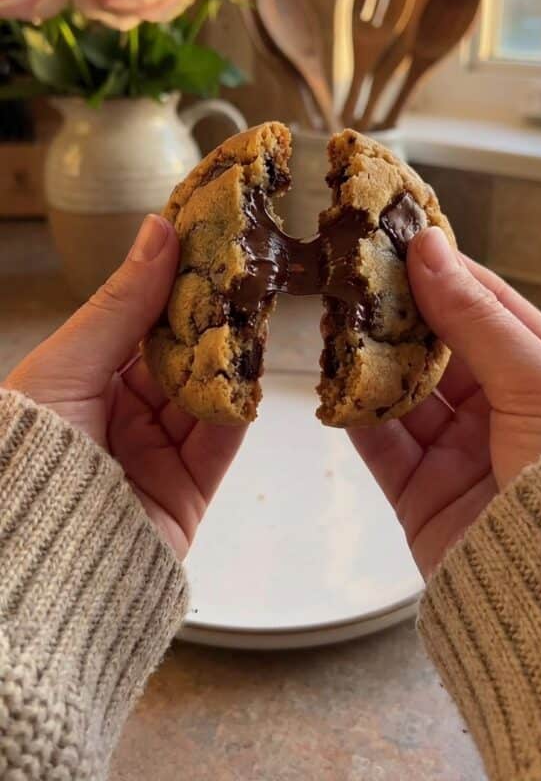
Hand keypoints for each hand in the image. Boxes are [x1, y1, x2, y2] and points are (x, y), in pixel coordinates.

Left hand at [3, 214, 245, 558]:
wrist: (31, 558)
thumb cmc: (31, 446)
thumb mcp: (69, 363)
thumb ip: (124, 302)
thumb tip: (159, 229)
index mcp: (83, 378)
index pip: (140, 320)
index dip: (173, 281)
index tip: (208, 240)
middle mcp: (120, 412)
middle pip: (179, 354)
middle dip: (211, 314)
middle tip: (247, 269)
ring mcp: (155, 451)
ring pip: (205, 392)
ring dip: (232, 355)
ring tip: (260, 312)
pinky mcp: (186, 491)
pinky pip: (219, 440)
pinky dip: (238, 406)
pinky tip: (253, 372)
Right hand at [349, 227, 540, 577]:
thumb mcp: (538, 381)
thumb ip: (476, 317)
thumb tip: (429, 248)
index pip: (483, 303)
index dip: (440, 268)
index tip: (396, 235)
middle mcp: (500, 406)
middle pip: (436, 345)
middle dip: (395, 311)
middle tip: (350, 274)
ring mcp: (459, 450)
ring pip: (401, 391)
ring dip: (366, 359)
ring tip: (331, 322)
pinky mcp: (422, 494)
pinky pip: (380, 445)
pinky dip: (353, 415)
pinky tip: (331, 386)